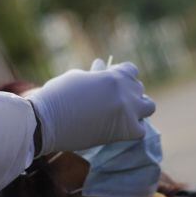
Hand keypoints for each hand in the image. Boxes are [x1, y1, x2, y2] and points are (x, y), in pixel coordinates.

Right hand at [29, 61, 154, 154]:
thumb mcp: (77, 78)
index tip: (112, 83)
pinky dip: (132, 129)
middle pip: (138, 88)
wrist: (46, 121)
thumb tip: (102, 65)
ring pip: (149, 106)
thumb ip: (96, 75)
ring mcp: (128, 112)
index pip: (131, 70)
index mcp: (114, 76)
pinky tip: (118, 129)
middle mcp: (126, 92)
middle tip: (113, 100)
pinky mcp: (125, 131)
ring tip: (123, 113)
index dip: (122, 76)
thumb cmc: (57, 95)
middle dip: (128, 92)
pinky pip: (140, 129)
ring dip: (138, 108)